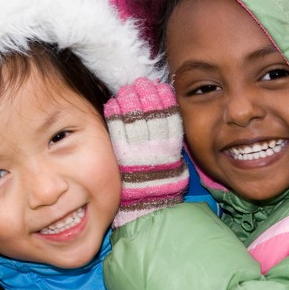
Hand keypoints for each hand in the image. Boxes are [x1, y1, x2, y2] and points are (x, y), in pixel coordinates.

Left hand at [105, 78, 188, 227]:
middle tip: (141, 83)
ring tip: (128, 90)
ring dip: (130, 99)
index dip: (163, 99)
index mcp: (171, 145)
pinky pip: (117, 129)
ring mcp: (138, 147)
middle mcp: (155, 144)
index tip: (159, 88)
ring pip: (134, 116)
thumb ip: (171, 141)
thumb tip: (167, 117)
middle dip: (146, 94)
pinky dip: (115, 114)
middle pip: (151, 111)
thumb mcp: (175, 162)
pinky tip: (113, 103)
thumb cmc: (162, 183)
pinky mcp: (122, 153)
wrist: (148, 205)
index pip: (169, 115)